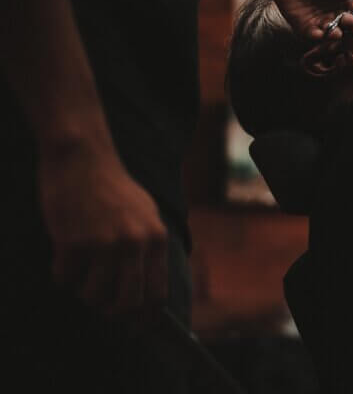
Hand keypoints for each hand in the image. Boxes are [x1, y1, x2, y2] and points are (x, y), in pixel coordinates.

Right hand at [39, 145, 167, 316]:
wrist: (82, 158)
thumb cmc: (112, 187)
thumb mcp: (146, 214)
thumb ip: (150, 248)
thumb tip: (149, 292)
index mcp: (155, 238)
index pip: (156, 293)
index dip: (146, 317)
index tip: (137, 328)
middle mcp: (134, 244)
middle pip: (126, 303)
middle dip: (112, 312)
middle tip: (101, 306)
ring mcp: (104, 244)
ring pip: (92, 296)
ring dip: (83, 291)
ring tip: (81, 270)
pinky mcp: (73, 242)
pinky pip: (65, 280)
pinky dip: (62, 275)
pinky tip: (64, 255)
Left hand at [271, 0, 352, 40]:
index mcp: (351, 1)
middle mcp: (339, 14)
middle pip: (350, 28)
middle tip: (349, 23)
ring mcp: (322, 22)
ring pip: (334, 35)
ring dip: (336, 35)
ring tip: (336, 32)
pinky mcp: (306, 27)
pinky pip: (315, 36)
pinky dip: (318, 37)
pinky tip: (320, 33)